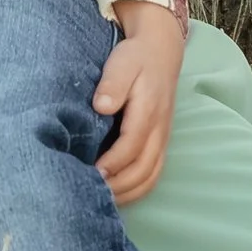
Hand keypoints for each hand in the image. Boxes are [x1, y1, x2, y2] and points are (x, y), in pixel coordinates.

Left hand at [93, 0, 187, 204]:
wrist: (161, 51)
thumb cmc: (135, 58)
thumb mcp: (122, 63)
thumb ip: (112, 84)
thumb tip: (101, 107)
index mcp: (148, 113)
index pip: (130, 148)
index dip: (111, 165)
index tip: (89, 174)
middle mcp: (159, 131)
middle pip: (143, 170)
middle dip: (118, 187)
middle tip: (89, 193)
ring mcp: (162, 139)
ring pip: (150, 177)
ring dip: (128, 192)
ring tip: (101, 199)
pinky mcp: (160, 143)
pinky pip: (153, 174)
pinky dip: (137, 189)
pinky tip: (117, 193)